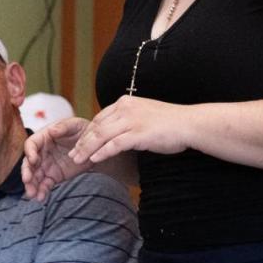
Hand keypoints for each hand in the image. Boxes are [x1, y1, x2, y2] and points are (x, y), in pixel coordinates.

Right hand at [22, 117, 92, 201]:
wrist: (94, 148)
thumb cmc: (83, 131)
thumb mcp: (75, 125)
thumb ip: (63, 127)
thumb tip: (52, 131)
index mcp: (44, 137)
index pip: (31, 144)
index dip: (30, 152)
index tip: (33, 160)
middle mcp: (42, 152)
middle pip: (29, 162)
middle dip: (26, 172)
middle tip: (27, 180)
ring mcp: (47, 165)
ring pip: (35, 176)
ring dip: (31, 185)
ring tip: (32, 194)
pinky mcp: (54, 176)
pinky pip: (45, 185)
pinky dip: (42, 191)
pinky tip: (41, 198)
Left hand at [70, 95, 189, 164]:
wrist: (189, 123)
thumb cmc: (169, 122)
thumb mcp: (144, 114)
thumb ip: (128, 119)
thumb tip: (115, 131)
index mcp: (125, 102)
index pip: (99, 118)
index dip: (87, 133)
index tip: (79, 145)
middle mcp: (125, 108)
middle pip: (96, 126)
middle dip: (82, 142)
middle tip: (72, 155)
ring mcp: (132, 120)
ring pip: (101, 135)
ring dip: (87, 149)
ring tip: (77, 160)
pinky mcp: (139, 133)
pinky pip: (115, 144)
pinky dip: (102, 152)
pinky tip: (94, 160)